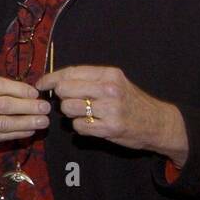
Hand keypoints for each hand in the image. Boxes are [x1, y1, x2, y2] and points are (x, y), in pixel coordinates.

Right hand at [0, 77, 50, 148]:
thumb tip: (28, 92)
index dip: (19, 89)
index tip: (35, 93)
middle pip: (2, 106)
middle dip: (27, 107)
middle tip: (45, 108)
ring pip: (2, 124)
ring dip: (26, 123)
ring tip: (42, 121)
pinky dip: (17, 134)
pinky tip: (29, 131)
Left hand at [35, 66, 188, 164]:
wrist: (158, 123)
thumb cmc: (131, 102)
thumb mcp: (115, 82)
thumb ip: (89, 80)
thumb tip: (55, 81)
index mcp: (109, 74)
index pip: (70, 72)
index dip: (50, 78)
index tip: (40, 84)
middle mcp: (109, 89)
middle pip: (64, 90)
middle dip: (62, 97)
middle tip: (73, 102)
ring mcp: (109, 109)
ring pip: (68, 108)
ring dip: (71, 113)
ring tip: (86, 114)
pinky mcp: (109, 127)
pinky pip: (78, 126)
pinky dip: (81, 127)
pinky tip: (93, 125)